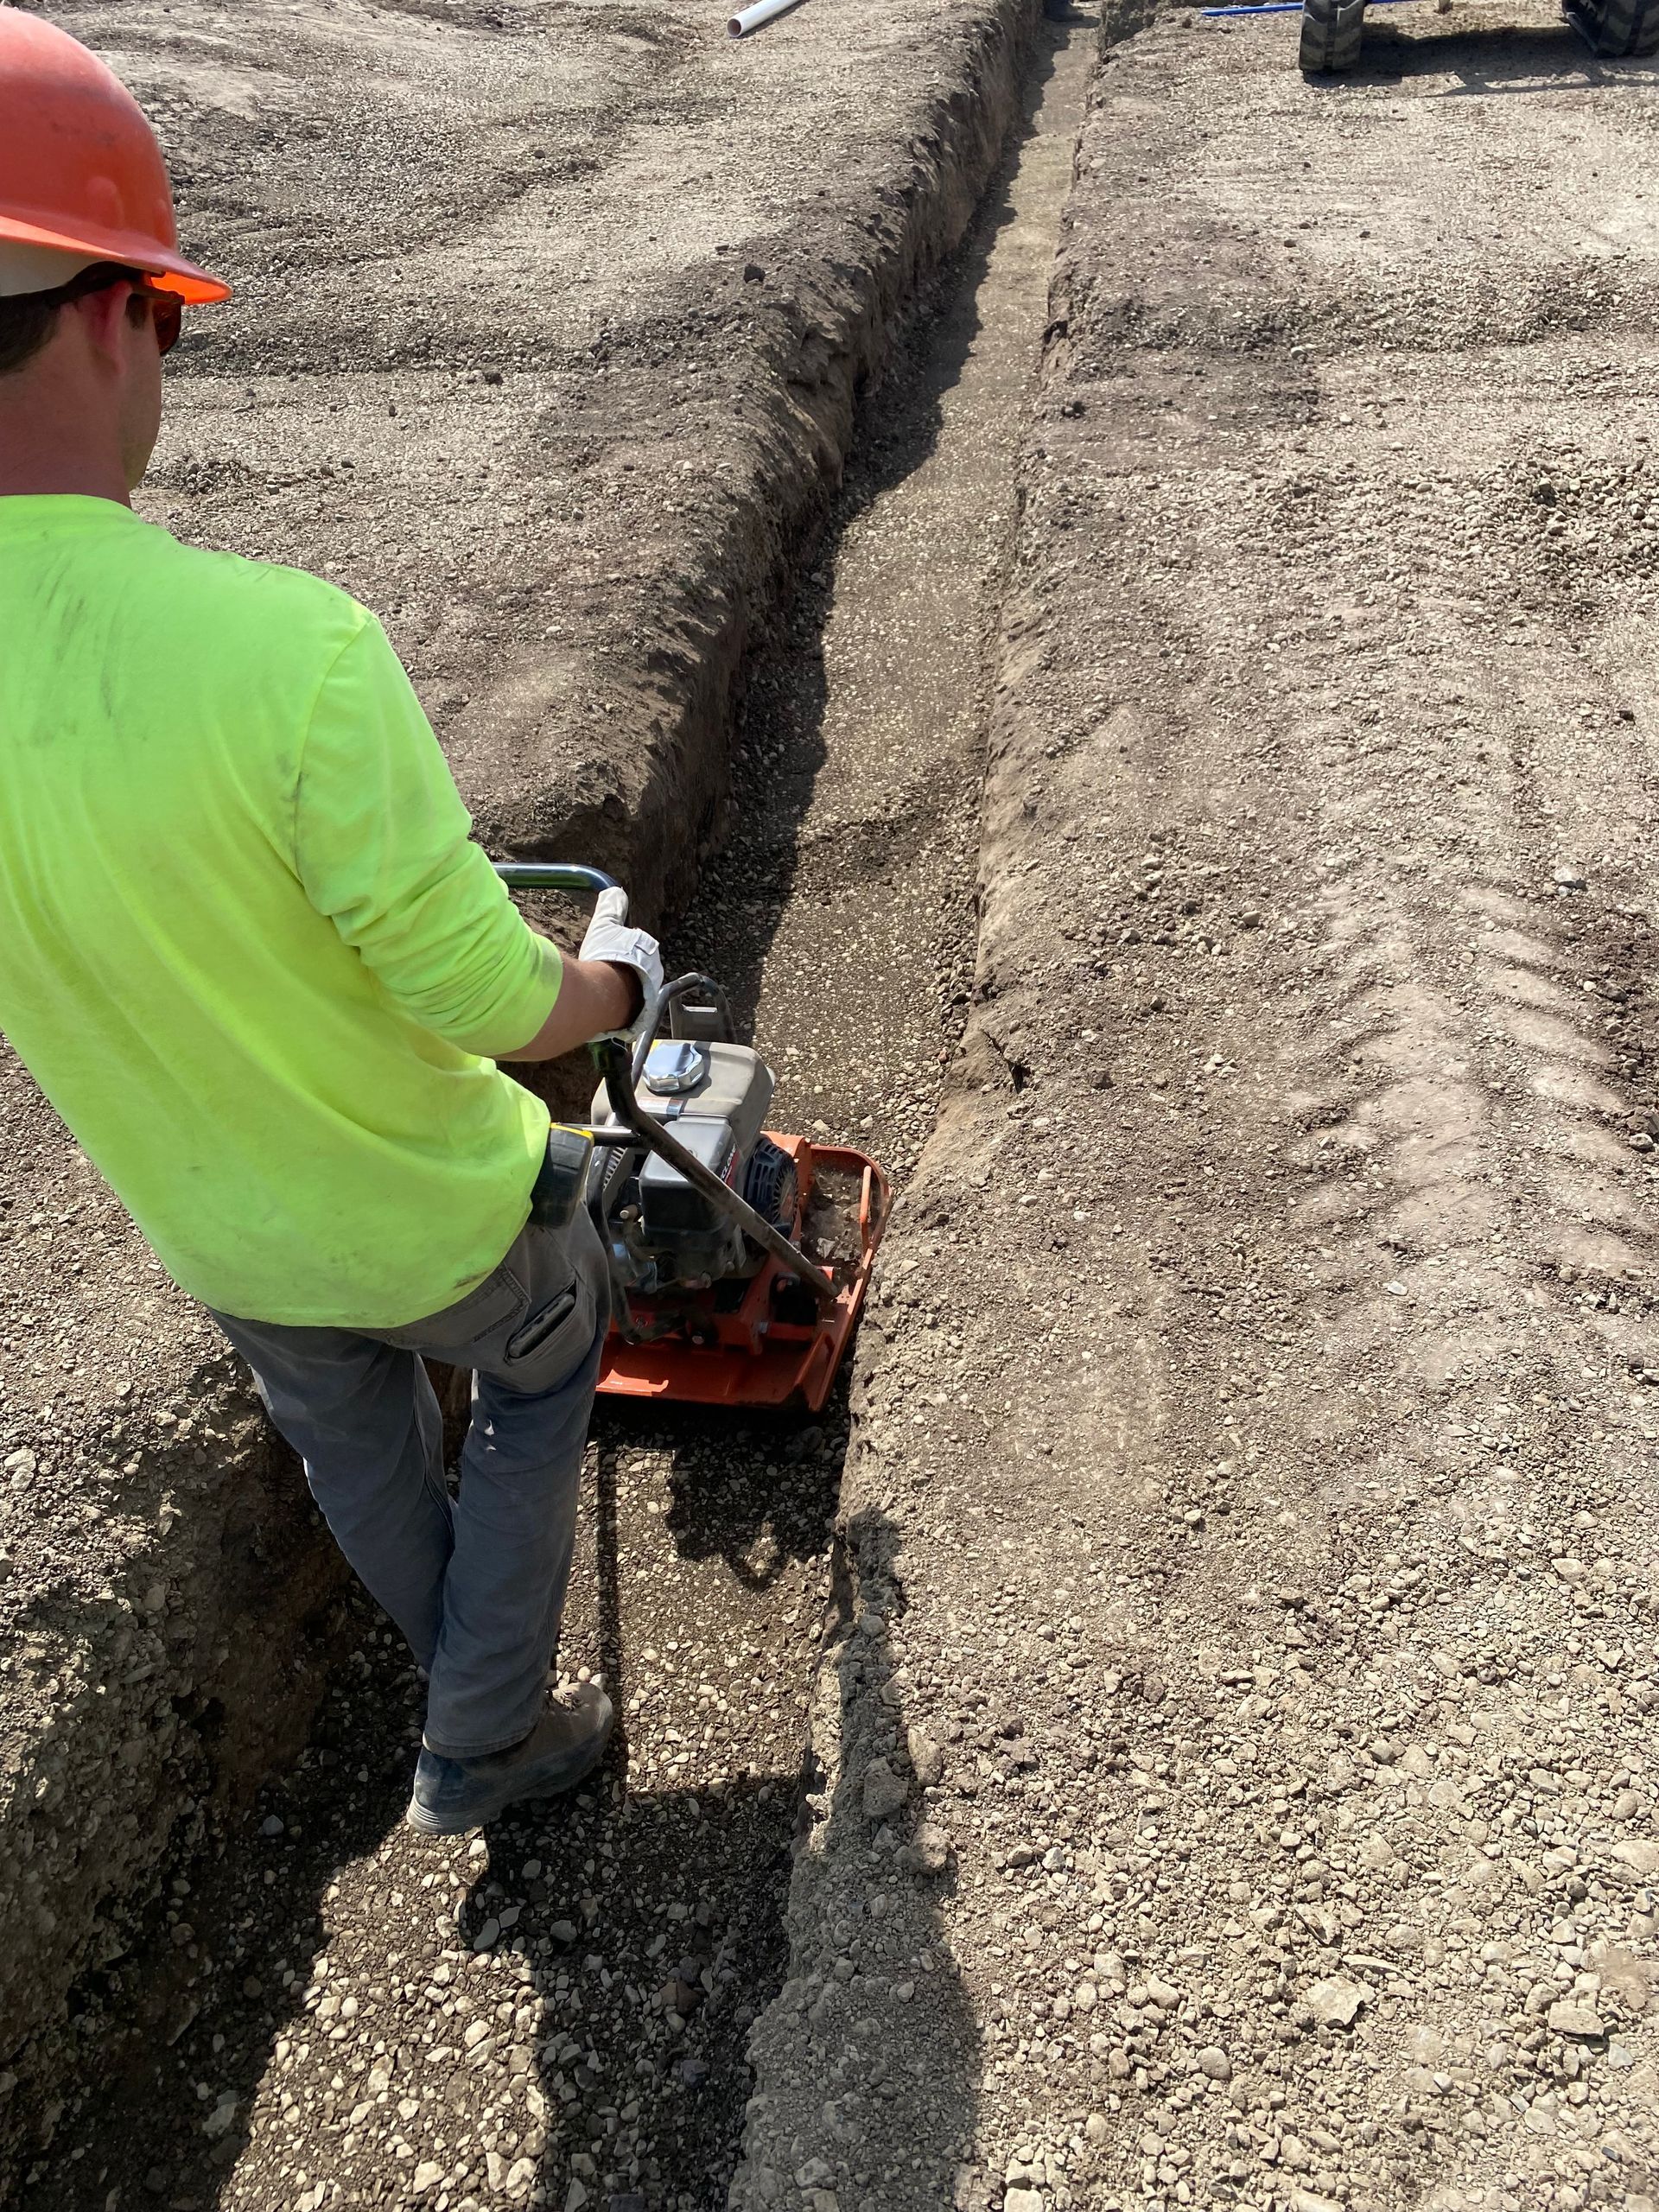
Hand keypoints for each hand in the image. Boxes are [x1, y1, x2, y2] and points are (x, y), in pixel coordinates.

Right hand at [579, 886, 663, 1042]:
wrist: (608, 994)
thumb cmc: (607, 958)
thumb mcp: (605, 927)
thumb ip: (610, 910)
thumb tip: (615, 891)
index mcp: (650, 951)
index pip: (637, 948)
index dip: (622, 950)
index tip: (609, 954)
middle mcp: (655, 974)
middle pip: (638, 970)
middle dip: (623, 971)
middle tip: (604, 972)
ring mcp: (649, 995)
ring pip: (634, 990)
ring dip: (621, 990)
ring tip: (602, 991)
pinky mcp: (639, 1016)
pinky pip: (628, 1009)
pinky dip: (618, 1007)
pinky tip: (605, 1007)